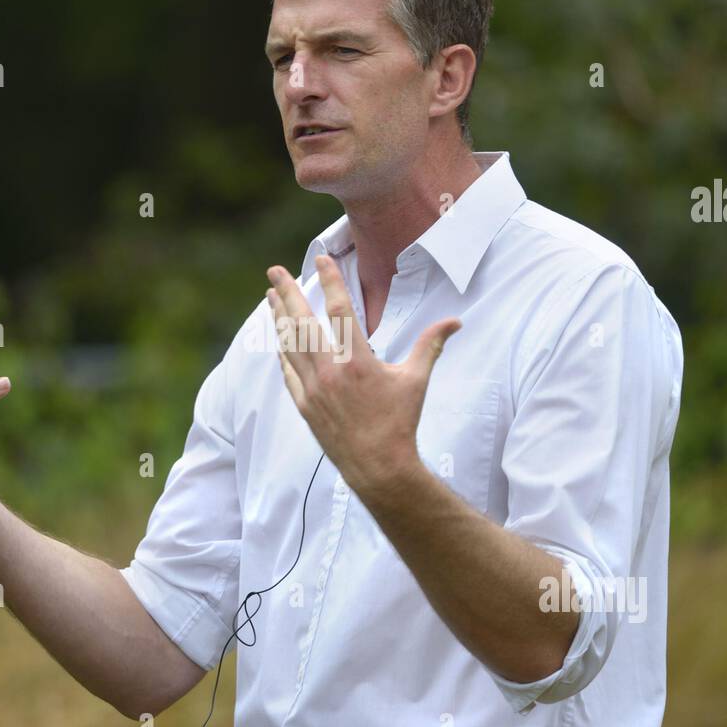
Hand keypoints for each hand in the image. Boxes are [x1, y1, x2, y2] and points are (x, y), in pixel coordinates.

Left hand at [266, 255, 460, 496]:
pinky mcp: (305, 406)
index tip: (321, 259)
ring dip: (279, 318)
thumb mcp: (417, 380)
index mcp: (358, 360)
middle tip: (274, 271)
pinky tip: (278, 340)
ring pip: (289, 345)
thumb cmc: (400, 422)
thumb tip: (455, 322)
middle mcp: (330, 371)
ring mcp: (314, 389)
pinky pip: (288, 372)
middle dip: (287, 293)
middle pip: (302, 323)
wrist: (379, 467)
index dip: (329, 281)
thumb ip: (430, 346)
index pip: (339, 310)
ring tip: (271, 297)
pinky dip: (283, 353)